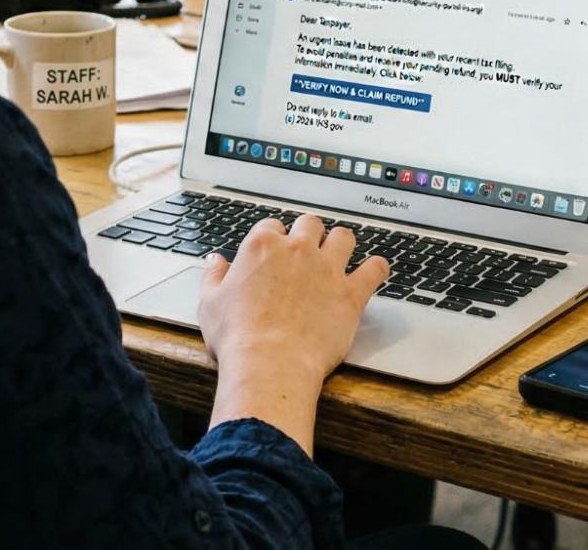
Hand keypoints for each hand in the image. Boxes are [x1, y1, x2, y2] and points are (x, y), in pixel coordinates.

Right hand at [196, 215, 387, 452]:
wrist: (269, 364)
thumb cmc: (238, 337)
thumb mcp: (210, 304)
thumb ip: (213, 276)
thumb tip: (215, 261)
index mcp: (262, 247)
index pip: (271, 226)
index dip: (273, 238)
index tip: (273, 252)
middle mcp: (297, 250)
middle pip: (310, 223)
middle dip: (308, 233)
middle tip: (306, 251)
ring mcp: (327, 269)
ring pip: (344, 237)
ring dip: (341, 243)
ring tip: (339, 255)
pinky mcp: (351, 293)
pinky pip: (374, 269)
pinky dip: (377, 268)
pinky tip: (374, 271)